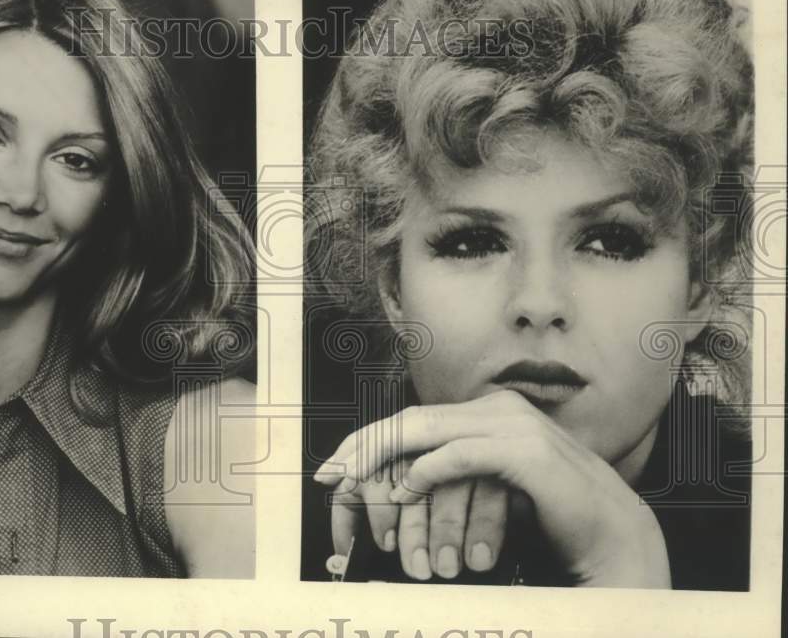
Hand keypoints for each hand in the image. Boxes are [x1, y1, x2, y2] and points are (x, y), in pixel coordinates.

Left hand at [316, 389, 670, 587]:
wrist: (613, 534)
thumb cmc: (552, 513)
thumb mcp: (494, 487)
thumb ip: (457, 473)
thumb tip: (404, 480)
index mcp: (490, 412)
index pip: (416, 418)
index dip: (372, 439)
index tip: (337, 464)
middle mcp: (497, 408)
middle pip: (411, 420)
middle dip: (364, 446)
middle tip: (329, 472)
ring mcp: (512, 425)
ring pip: (427, 433)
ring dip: (383, 459)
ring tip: (351, 482)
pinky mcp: (524, 452)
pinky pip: (459, 456)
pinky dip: (425, 473)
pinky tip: (403, 491)